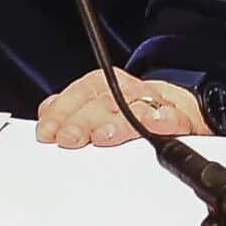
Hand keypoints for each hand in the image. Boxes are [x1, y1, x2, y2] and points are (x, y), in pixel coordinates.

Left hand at [35, 69, 207, 148]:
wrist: (180, 108)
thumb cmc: (131, 110)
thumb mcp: (98, 105)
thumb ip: (71, 111)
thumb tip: (46, 117)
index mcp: (105, 86)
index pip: (79, 93)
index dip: (61, 111)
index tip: (48, 131)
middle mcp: (127, 92)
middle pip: (102, 103)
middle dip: (83, 121)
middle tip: (69, 138)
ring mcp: (154, 105)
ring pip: (133, 110)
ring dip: (117, 123)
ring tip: (103, 136)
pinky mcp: (180, 119)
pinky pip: (173, 118)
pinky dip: (164, 120)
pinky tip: (156, 124)